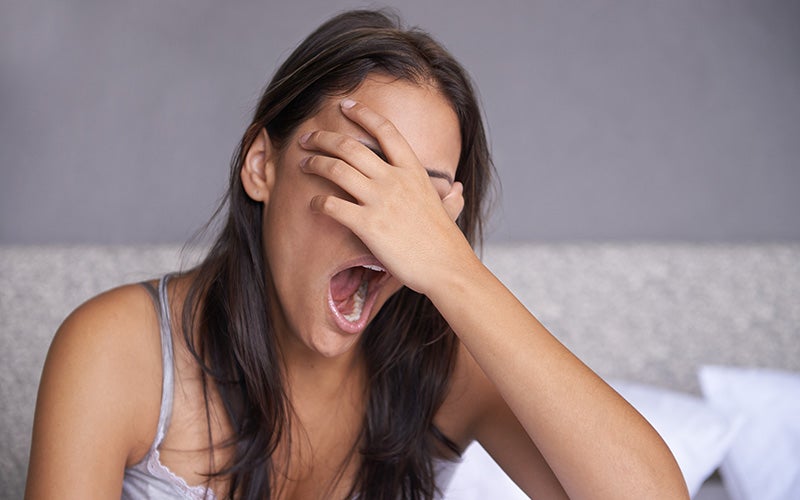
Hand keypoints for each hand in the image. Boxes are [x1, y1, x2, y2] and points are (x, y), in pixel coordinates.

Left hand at [298, 99, 474, 294]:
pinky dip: (317, 202)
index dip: (363, 114)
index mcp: (414, 171)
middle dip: (324, 138)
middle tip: (307, 138)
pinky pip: (332, 205)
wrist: (446, 268)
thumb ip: (450, 197)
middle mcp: (395, 180)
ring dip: (315, 163)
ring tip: (302, 164)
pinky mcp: (367, 225)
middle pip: (350, 146)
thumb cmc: (446, 242)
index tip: (345, 105)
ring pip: (336, 169)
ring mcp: (380, 201)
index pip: (386, 130)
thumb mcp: (450, 210)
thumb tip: (456, 190)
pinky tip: (311, 204)